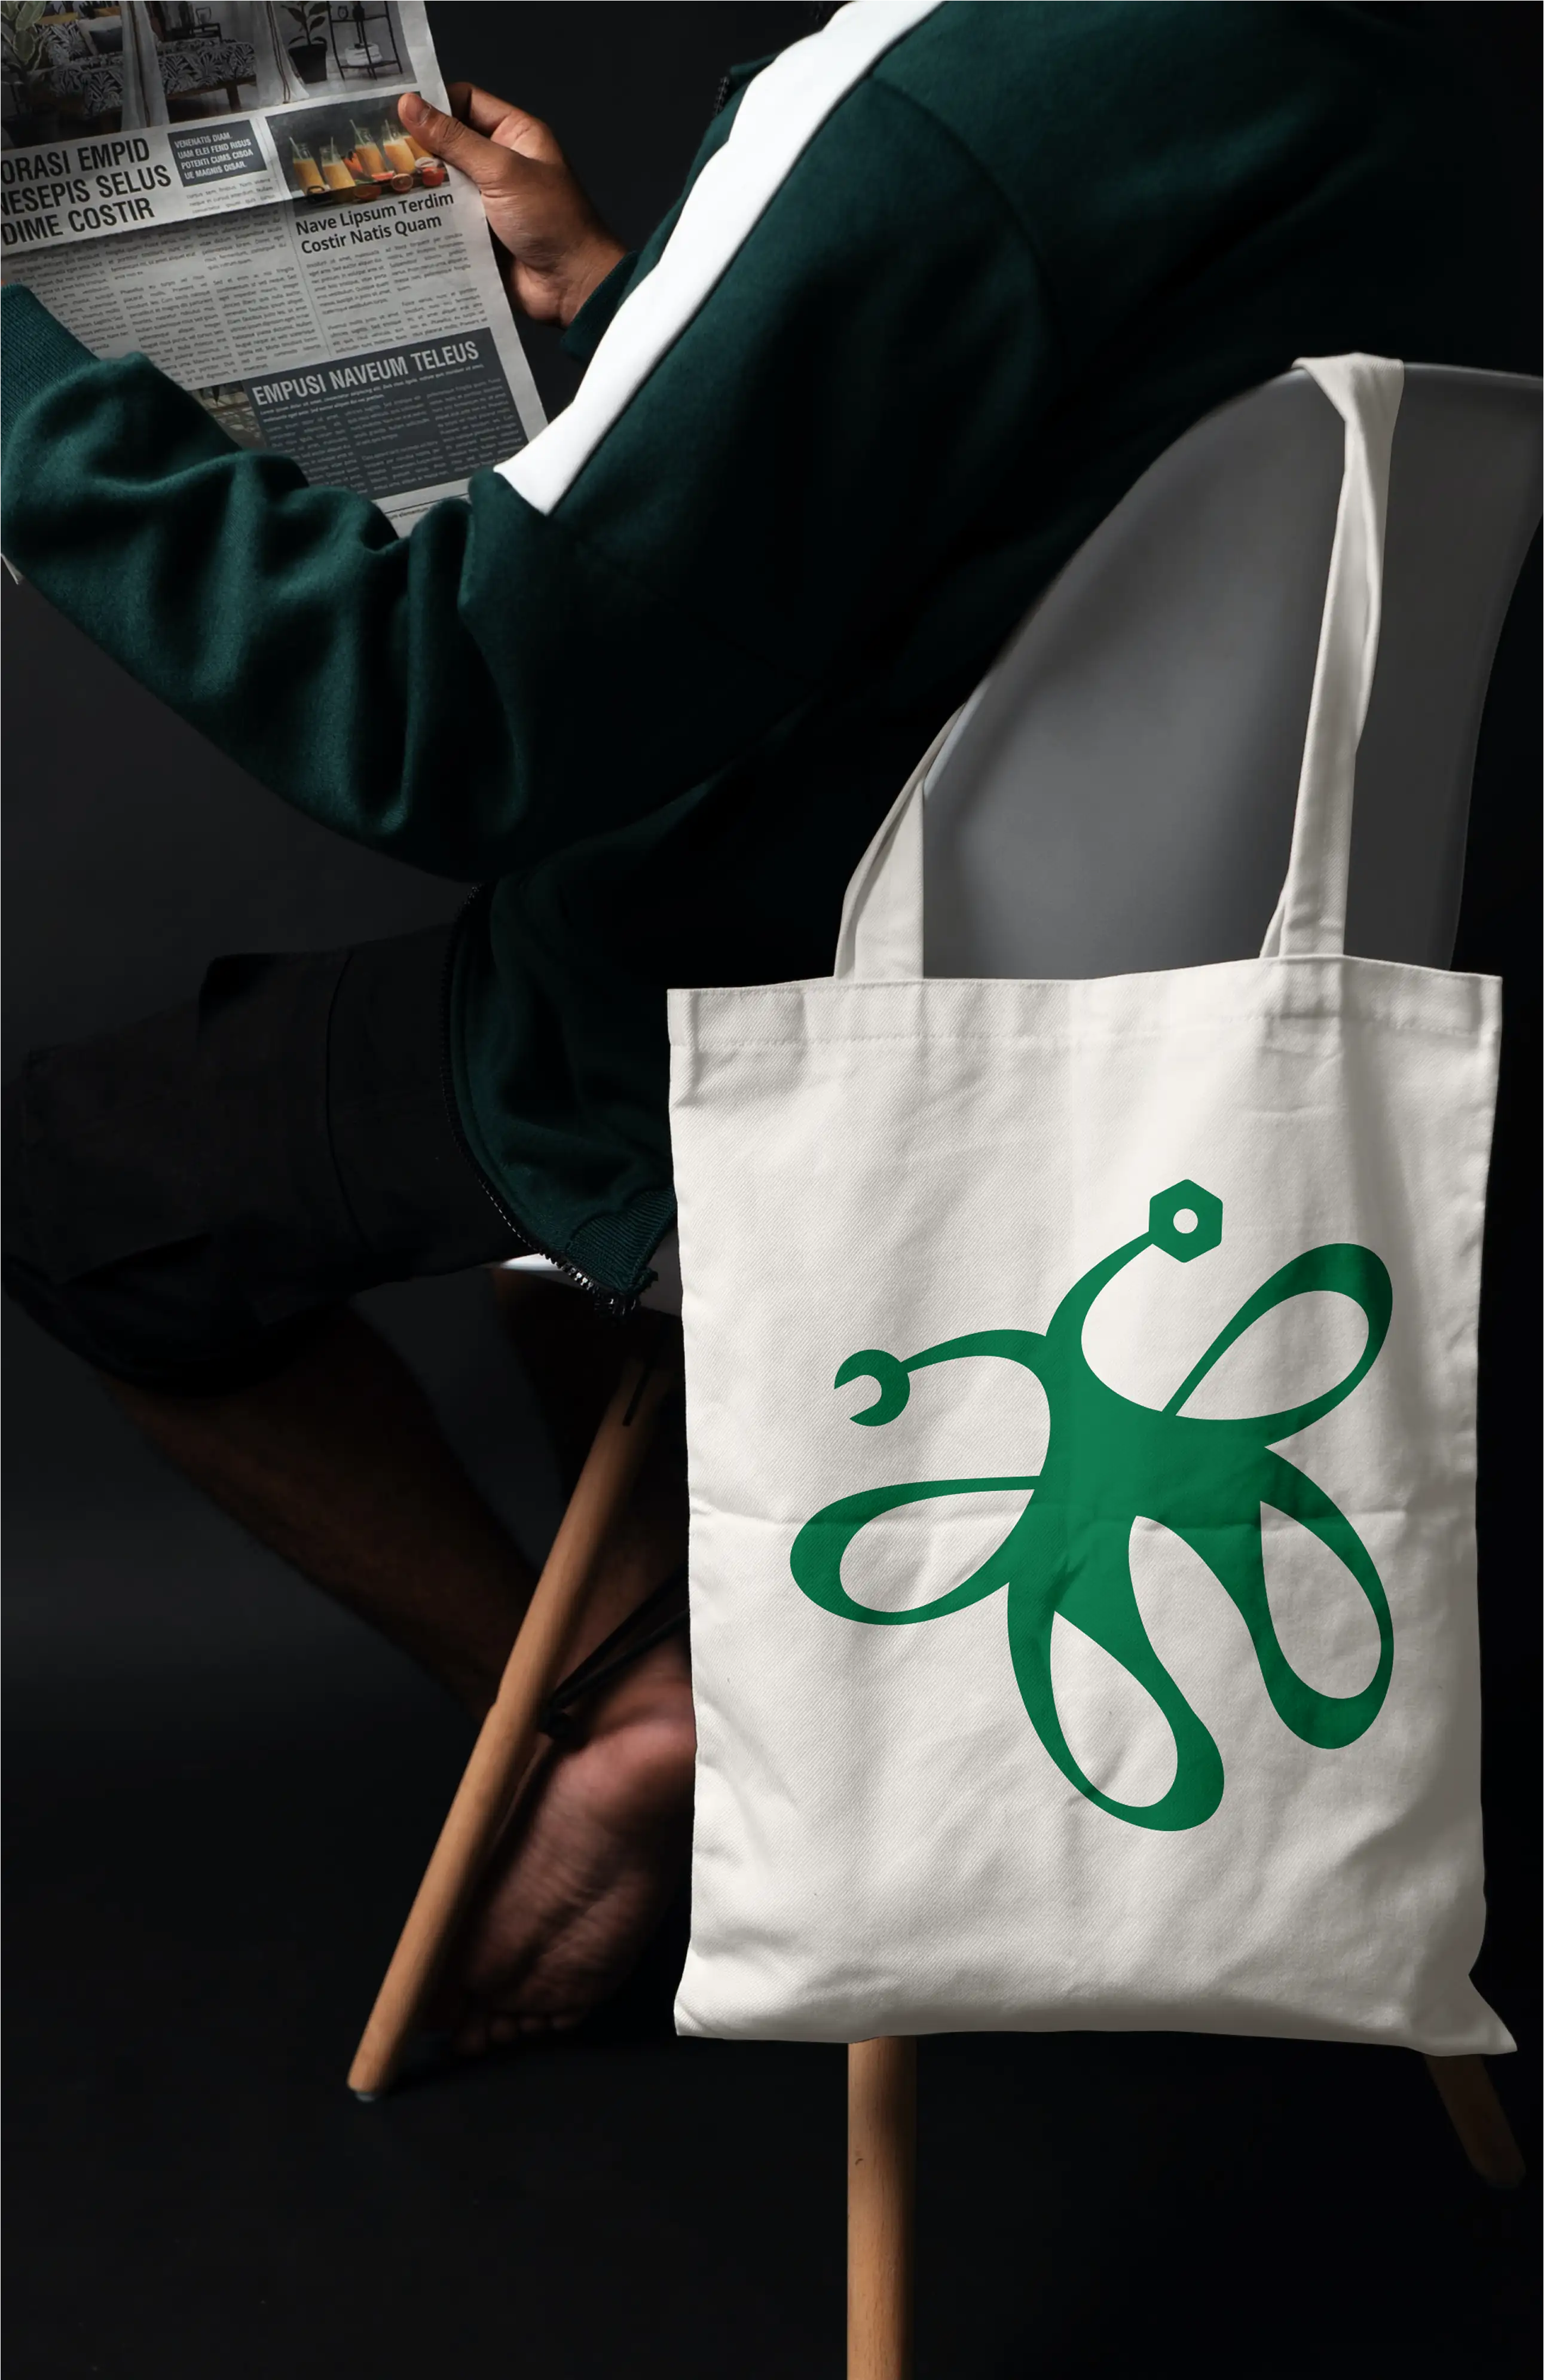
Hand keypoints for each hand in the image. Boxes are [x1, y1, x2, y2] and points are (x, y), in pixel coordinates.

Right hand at [398, 88, 625, 328]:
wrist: (573, 286)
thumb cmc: (549, 219)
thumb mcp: (502, 170)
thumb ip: (454, 140)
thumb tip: (408, 104)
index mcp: (514, 135)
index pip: (465, 103)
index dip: (433, 104)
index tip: (394, 111)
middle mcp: (499, 164)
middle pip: (448, 145)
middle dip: (416, 149)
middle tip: (373, 151)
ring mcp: (487, 201)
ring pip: (443, 185)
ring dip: (416, 187)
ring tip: (376, 184)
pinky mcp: (478, 235)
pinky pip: (446, 221)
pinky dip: (425, 220)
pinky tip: (393, 218)